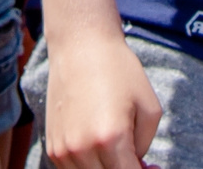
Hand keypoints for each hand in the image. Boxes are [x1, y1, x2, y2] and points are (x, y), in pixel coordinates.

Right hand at [41, 29, 160, 168]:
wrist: (80, 46)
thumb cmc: (119, 71)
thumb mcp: (150, 107)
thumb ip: (146, 146)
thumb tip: (139, 168)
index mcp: (111, 139)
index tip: (149, 166)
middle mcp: (83, 149)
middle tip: (135, 158)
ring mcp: (64, 150)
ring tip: (117, 150)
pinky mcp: (53, 147)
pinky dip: (89, 166)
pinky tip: (99, 147)